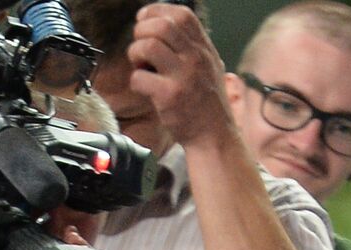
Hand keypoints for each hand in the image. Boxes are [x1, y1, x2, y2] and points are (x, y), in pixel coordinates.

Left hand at [127, 3, 231, 148]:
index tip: (145, 21)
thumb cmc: (207, 104)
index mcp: (204, 49)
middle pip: (161, 25)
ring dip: (135, 54)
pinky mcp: (170, 96)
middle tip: (141, 49)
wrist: (214, 136)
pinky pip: (139, 77)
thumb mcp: (209, 67)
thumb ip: (191, 47)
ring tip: (142, 67)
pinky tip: (145, 89)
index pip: (181, 15)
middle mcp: (196, 59)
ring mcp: (183, 77)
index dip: (156, 12)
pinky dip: (136, 81)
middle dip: (141, 32)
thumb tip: (162, 25)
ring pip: (147, 46)